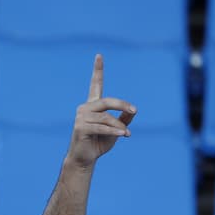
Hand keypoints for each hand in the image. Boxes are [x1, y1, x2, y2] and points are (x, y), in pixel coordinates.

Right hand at [66, 54, 136, 168]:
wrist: (85, 159)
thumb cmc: (99, 143)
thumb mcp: (116, 129)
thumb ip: (124, 119)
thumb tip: (133, 112)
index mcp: (93, 106)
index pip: (95, 84)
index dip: (97, 70)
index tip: (99, 55)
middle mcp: (85, 108)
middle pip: (107, 101)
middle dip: (122, 105)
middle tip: (134, 111)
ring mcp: (81, 117)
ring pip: (106, 117)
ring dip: (118, 125)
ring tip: (127, 133)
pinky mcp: (80, 128)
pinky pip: (101, 127)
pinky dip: (114, 130)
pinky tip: (124, 134)